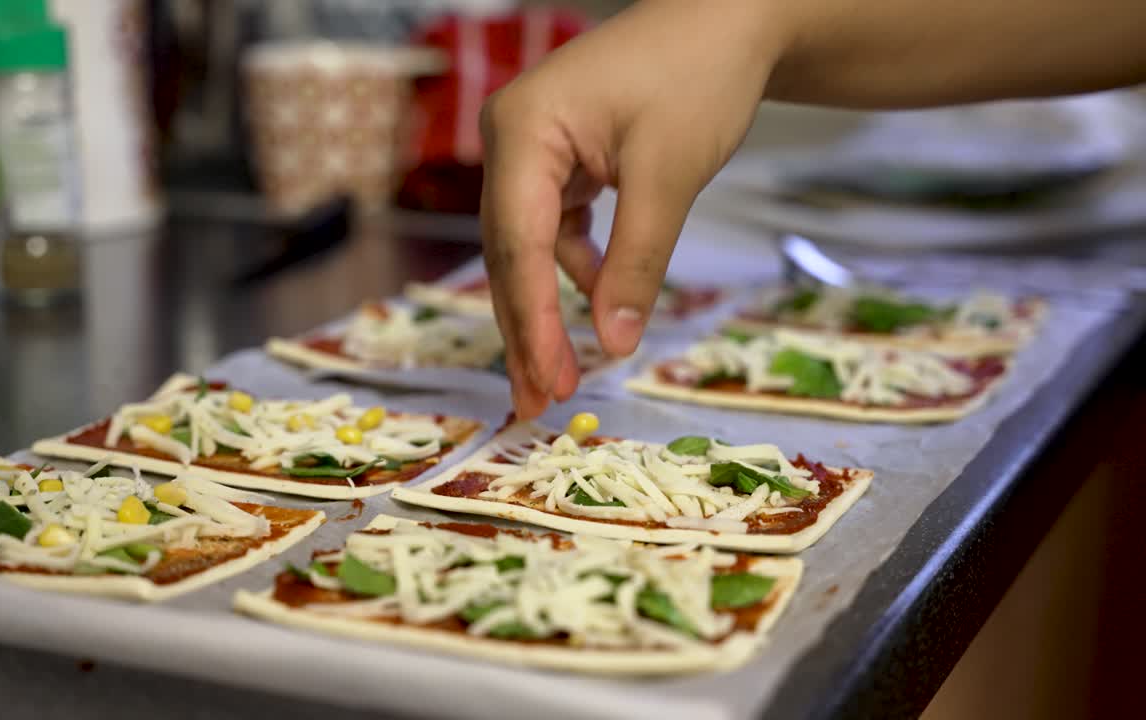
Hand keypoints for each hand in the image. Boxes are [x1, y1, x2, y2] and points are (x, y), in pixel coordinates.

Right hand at [479, 0, 781, 417]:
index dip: (533, 321)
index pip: (517, 244)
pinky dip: (574, 271)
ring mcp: (530, 150)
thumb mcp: (670, 175)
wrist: (728, 18)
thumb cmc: (699, 76)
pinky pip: (553, 230)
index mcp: (521, 130)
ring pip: (527, 248)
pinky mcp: (557, 160)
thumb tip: (615, 342)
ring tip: (558, 374)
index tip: (550, 383)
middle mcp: (510, 140)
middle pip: (508, 253)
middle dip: (526, 330)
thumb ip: (639, 261)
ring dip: (545, 309)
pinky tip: (595, 306)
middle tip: (536, 402)